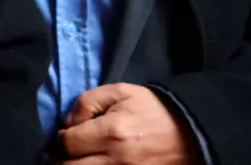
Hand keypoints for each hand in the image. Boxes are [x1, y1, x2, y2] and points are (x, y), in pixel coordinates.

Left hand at [57, 84, 198, 164]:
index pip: (67, 143)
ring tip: (70, 161)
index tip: (66, 135)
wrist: (193, 134)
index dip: (61, 138)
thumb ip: (87, 102)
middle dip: (59, 160)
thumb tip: (68, 124)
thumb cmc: (154, 110)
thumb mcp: (120, 92)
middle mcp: (117, 161)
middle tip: (57, 155)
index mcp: (112, 133)